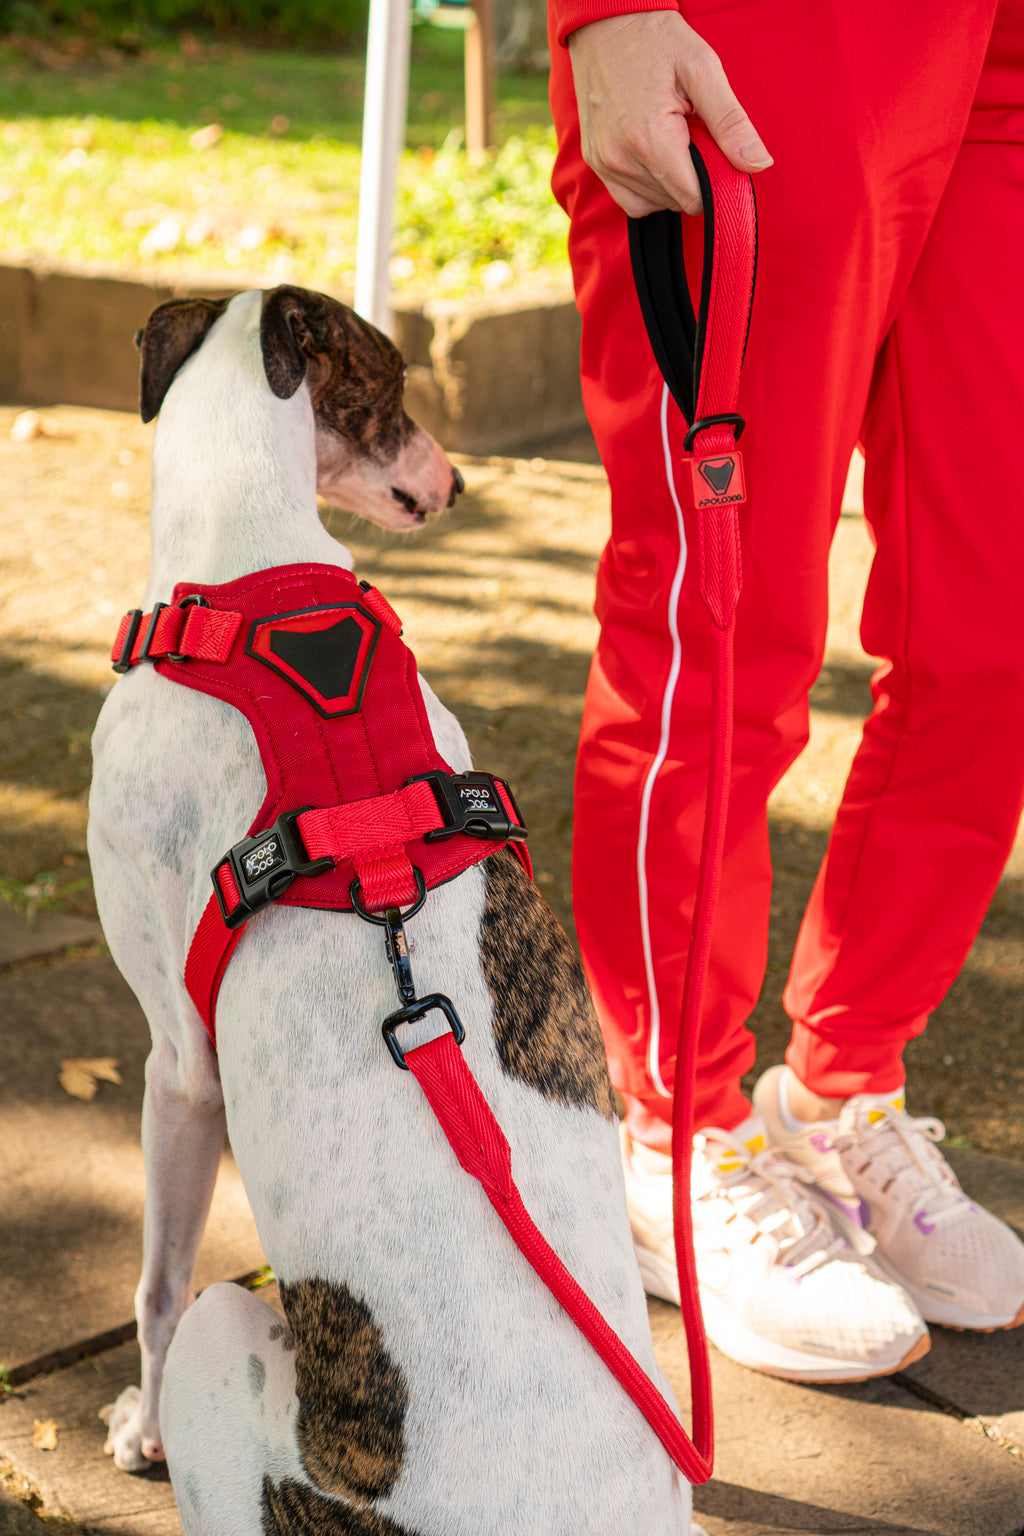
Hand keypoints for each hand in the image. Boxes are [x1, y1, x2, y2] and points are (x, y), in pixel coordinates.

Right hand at [567, 11, 771, 215]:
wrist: (605, 22)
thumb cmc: (657, 41)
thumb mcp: (703, 70)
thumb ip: (731, 122)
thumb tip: (759, 164)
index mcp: (651, 140)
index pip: (694, 198)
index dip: (714, 182)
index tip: (715, 152)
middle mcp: (622, 159)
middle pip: (676, 202)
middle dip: (693, 178)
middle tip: (692, 134)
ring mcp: (605, 164)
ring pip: (654, 204)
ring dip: (671, 183)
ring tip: (672, 140)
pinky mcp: (595, 162)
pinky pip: (630, 200)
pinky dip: (649, 189)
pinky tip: (656, 157)